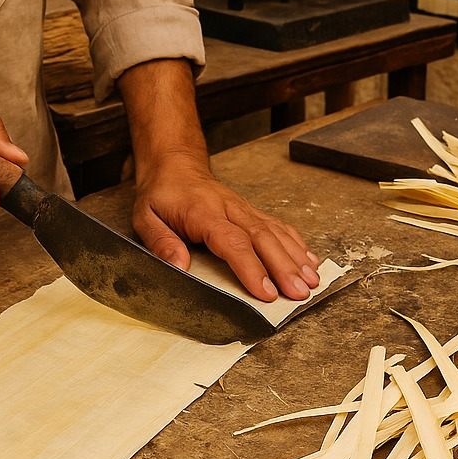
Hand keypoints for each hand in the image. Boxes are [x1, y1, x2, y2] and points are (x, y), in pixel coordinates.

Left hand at [132, 155, 320, 302]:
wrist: (174, 165)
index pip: (232, 241)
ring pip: (275, 232)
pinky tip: (309, 260)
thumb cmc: (161, 195)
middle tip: (299, 293)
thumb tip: (179, 267)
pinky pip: (278, 226)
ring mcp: (244, 209)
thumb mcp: (145, 218)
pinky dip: (296, 244)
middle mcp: (230, 209)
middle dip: (284, 267)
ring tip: (311, 282)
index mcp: (203, 213)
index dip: (251, 267)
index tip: (266, 291)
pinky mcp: (251, 211)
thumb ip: (161, 243)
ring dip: (295, 258)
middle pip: (262, 238)